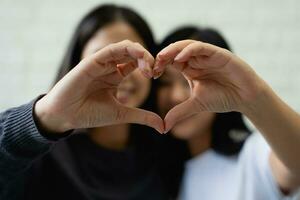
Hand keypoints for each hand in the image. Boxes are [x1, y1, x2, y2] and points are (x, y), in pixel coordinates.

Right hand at [35, 40, 163, 133]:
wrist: (66, 116)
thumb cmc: (90, 114)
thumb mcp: (122, 114)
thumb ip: (142, 117)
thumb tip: (163, 127)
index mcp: (116, 76)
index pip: (137, 63)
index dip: (149, 66)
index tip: (157, 75)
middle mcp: (110, 67)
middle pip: (133, 53)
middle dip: (147, 58)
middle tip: (154, 71)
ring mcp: (101, 63)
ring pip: (124, 47)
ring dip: (140, 52)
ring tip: (149, 65)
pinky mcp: (92, 61)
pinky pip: (111, 50)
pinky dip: (126, 50)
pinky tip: (137, 57)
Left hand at [154, 40, 267, 131]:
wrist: (245, 99)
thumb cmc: (222, 99)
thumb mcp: (196, 105)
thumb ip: (179, 112)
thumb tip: (164, 128)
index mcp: (190, 69)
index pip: (171, 62)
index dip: (160, 66)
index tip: (152, 75)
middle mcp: (197, 60)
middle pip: (176, 52)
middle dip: (163, 56)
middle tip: (153, 64)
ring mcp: (207, 55)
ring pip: (186, 46)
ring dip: (173, 50)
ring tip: (162, 57)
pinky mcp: (218, 53)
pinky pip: (201, 47)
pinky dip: (190, 50)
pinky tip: (180, 58)